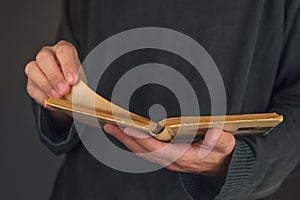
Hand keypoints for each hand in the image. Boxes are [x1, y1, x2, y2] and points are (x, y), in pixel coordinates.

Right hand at [25, 40, 80, 122]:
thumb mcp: (82, 80)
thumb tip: (82, 93)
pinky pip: (31, 87)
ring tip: (57, 97)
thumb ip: (80, 83)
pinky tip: (51, 101)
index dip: (68, 65)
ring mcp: (37, 66)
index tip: (73, 80)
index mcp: (64, 50)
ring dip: (46, 85)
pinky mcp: (31, 81)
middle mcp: (48, 54)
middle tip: (64, 90)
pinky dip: (41, 96)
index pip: (64, 51)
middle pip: (44, 57)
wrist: (70, 93)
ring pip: (32, 69)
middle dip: (54, 76)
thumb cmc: (76, 82)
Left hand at [104, 124, 235, 175]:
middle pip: (143, 151)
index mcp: (183, 157)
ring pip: (142, 153)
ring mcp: (167, 161)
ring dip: (126, 141)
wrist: (221, 167)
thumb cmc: (221, 155)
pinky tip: (128, 136)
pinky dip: (134, 144)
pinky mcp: (166, 158)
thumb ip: (221, 140)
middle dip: (126, 139)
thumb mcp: (226, 146)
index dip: (142, 139)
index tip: (128, 130)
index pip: (157, 149)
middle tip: (110, 126)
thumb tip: (214, 132)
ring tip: (113, 129)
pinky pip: (146, 152)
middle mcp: (171, 161)